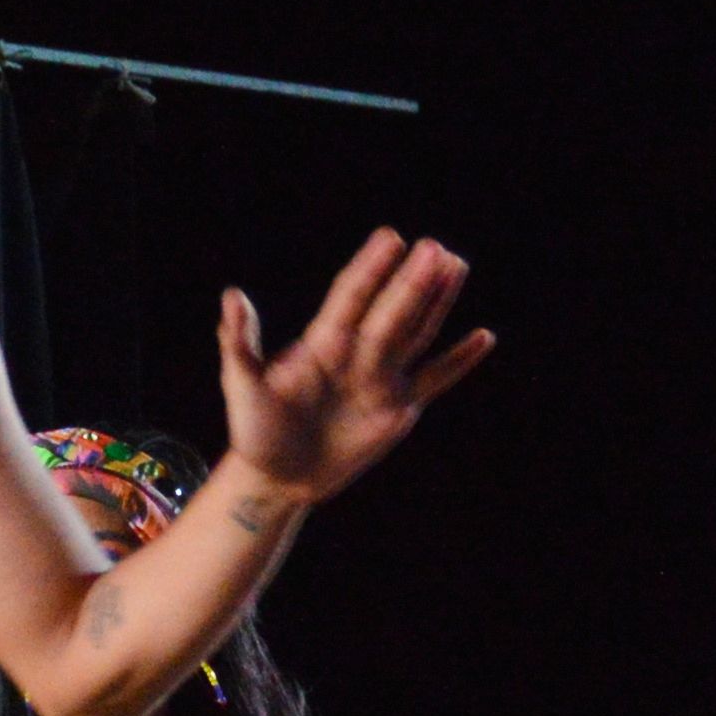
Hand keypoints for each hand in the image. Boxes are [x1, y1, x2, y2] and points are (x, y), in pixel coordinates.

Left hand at [211, 228, 491, 504]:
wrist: (276, 477)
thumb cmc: (253, 430)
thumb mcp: (242, 386)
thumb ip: (240, 343)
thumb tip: (232, 297)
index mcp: (322, 342)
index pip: (352, 297)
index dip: (370, 269)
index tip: (390, 238)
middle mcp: (357, 353)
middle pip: (392, 310)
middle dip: (413, 280)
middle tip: (435, 247)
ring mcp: (381, 379)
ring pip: (417, 331)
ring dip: (437, 301)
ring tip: (456, 266)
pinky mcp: (398, 409)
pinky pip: (436, 378)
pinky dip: (459, 360)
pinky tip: (483, 337)